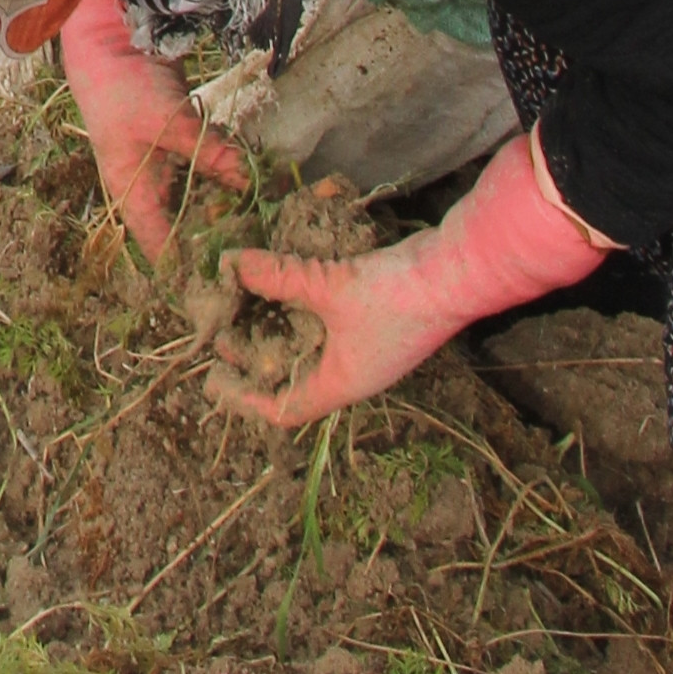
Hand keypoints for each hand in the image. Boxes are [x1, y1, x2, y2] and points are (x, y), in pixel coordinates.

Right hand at [58, 0, 242, 259]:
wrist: (109, 41)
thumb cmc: (121, 88)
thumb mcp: (168, 123)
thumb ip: (212, 154)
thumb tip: (254, 184)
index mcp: (132, 196)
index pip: (164, 251)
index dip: (193, 271)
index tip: (232, 283)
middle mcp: (148, 190)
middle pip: (187, 230)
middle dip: (222, 241)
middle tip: (264, 251)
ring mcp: (165, 168)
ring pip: (203, 201)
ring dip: (230, 207)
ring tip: (268, 222)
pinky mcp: (180, 146)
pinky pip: (209, 172)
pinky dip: (229, 177)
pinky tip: (256, 182)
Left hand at [212, 130, 613, 430]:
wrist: (457, 272)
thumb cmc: (395, 296)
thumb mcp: (328, 287)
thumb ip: (277, 277)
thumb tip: (229, 264)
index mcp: (341, 383)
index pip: (284, 409)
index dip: (245, 398)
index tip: (215, 376)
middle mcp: (352, 372)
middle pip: (291, 376)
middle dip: (254, 354)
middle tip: (223, 327)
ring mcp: (365, 347)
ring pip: (308, 346)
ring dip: (276, 327)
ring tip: (243, 302)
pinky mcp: (373, 320)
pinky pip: (325, 324)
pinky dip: (300, 308)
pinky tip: (282, 280)